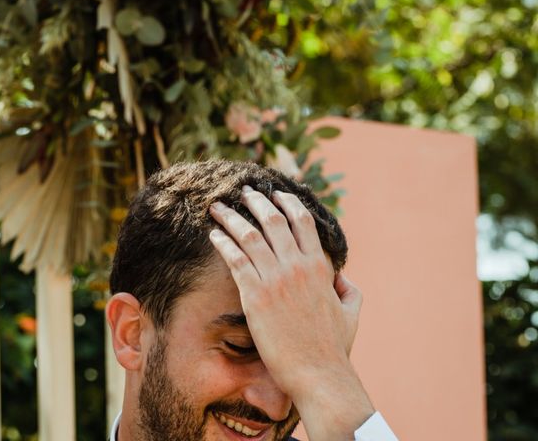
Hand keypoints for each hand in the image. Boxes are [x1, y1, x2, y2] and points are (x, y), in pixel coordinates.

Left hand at [208, 186, 373, 438]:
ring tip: (218, 206)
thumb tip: (342, 277)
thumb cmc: (334, 347)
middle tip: (244, 192)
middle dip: (256, 201)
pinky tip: (214, 234)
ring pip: (250, 235)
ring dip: (232, 217)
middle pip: (273, 221)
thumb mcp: (352, 312)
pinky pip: (235, 260)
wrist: (319, 374)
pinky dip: (223, 243)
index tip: (276, 193)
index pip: (303, 222)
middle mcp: (298, 267)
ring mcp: (276, 280)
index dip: (287, 203)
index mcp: (320, 267)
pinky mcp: (256, 296)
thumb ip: (349, 289)